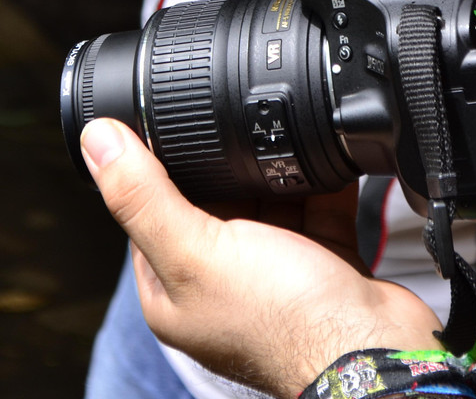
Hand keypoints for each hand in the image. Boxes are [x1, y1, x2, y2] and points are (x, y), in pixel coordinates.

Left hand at [80, 117, 441, 396]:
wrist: (379, 354)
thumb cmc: (283, 322)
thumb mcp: (195, 250)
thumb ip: (143, 195)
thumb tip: (96, 141)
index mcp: (172, 289)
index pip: (145, 212)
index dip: (152, 169)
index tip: (160, 125)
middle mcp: (218, 282)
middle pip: (208, 201)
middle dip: (221, 163)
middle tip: (227, 122)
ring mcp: (271, 272)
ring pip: (262, 199)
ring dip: (272, 168)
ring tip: (279, 132)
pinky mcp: (318, 260)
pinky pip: (312, 206)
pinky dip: (318, 181)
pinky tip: (322, 153)